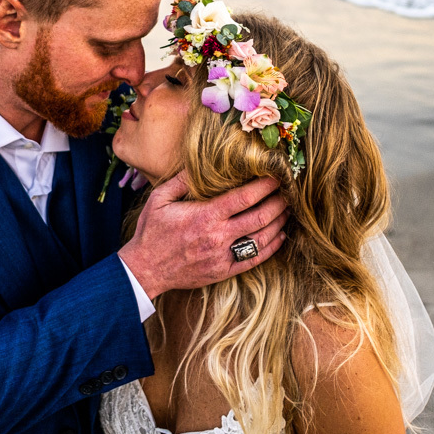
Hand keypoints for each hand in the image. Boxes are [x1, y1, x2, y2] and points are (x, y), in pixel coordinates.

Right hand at [118, 172, 288, 298]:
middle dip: (278, 202)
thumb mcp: (159, 199)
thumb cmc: (152, 231)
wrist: (145, 269)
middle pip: (260, 217)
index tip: (276, 176)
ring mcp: (223, 256)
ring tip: (287, 209)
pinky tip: (280, 235)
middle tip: (288, 191)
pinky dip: (271, 247)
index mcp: (205, 216)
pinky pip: (255, 259)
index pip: (244, 198)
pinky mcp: (224, 271)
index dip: (265, 186)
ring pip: (262, 238)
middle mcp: (218, 236)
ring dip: (279, 222)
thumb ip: (181, 180)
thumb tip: (198, 162)